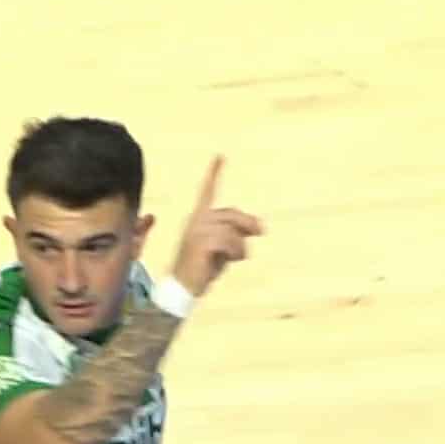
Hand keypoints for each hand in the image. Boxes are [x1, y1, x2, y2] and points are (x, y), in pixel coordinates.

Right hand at [170, 155, 264, 296]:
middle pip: (230, 214)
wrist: (183, 287)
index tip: (220, 156)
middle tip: (262, 231)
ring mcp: (197, 231)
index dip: (214, 174)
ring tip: (237, 257)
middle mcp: (196, 220)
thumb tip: (260, 226)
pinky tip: (232, 260)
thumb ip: (236, 234)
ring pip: (231, 230)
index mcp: (198, 218)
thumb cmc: (202, 268)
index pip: (207, 192)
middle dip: (248, 223)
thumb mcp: (222, 248)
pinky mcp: (200, 243)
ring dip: (240, 246)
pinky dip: (236, 251)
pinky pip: (228, 241)